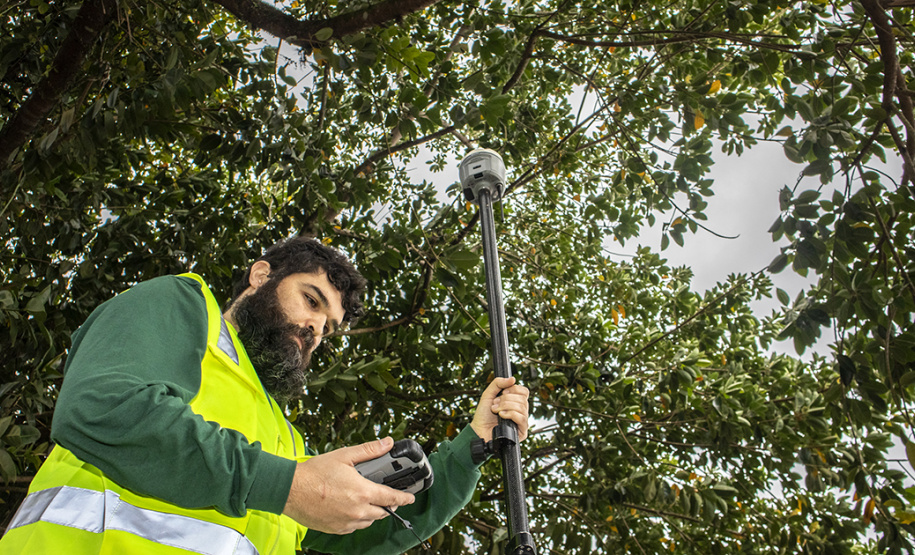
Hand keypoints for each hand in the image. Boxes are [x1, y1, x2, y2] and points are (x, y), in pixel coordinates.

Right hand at [282, 437, 415, 533]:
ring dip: (373, 512)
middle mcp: (357, 511)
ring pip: (369, 521)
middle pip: (383, 512)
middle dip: (389, 504)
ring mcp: (347, 522)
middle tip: (388, 496)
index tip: (410, 497)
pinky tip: (352, 508)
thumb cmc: (314, 473)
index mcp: (362, 492)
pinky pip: (355, 527)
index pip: (392, 498)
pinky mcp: (336, 529)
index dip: (404, 498)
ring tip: (368, 500)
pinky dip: (359, 519)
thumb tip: (387, 443)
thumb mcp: (344, 456)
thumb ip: (369, 450)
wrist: (290, 490)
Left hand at [470, 376, 529, 442]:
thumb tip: (513, 379)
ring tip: (495, 410)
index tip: (502, 393)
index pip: (524, 392)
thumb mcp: (488, 394)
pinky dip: (510, 414)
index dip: (514, 389)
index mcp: (516, 402)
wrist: (478, 430)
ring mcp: (522, 421)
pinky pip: (522, 418)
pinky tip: (501, 416)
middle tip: (495, 404)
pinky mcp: (522, 432)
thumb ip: (498, 383)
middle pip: (523, 399)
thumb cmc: (483, 415)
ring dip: (506, 406)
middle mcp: (521, 411)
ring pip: (522, 407)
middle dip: (506, 399)